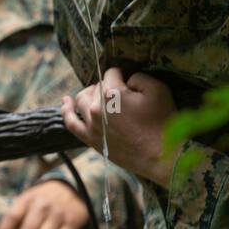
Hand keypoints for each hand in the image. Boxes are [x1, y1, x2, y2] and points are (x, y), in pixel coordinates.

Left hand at [63, 67, 178, 186]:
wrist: (161, 156)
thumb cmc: (162, 122)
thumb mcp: (158, 89)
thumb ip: (139, 76)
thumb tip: (126, 78)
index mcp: (112, 93)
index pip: (111, 72)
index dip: (122, 74)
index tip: (131, 83)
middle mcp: (97, 108)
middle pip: (96, 86)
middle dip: (108, 85)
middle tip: (123, 94)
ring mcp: (91, 125)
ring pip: (81, 99)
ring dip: (91, 93)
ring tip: (100, 94)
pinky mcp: (90, 139)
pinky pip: (71, 122)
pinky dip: (66, 110)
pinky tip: (66, 101)